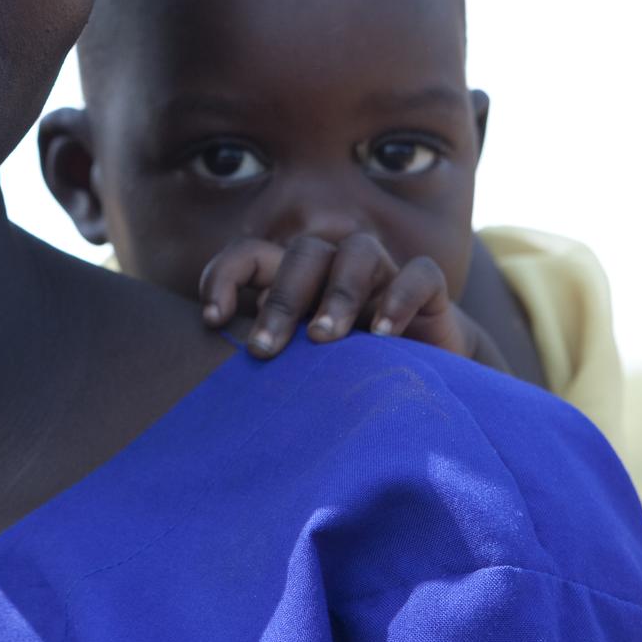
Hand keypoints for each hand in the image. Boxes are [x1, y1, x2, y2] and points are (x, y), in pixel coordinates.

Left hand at [199, 233, 505, 371]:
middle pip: (304, 253)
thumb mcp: (299, 370)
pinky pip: (419, 274)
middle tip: (265, 350)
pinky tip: (384, 336)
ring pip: (357, 251)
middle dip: (281, 300)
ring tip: (322, 339)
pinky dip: (400, 298)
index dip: (225, 275)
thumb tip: (211, 390)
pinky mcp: (430, 293)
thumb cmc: (346, 376)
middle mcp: (336, 269)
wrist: (426, 382)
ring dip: (337, 293)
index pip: (252, 256)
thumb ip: (266, 365)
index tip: (212, 321)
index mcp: (297, 281)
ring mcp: (384, 275)